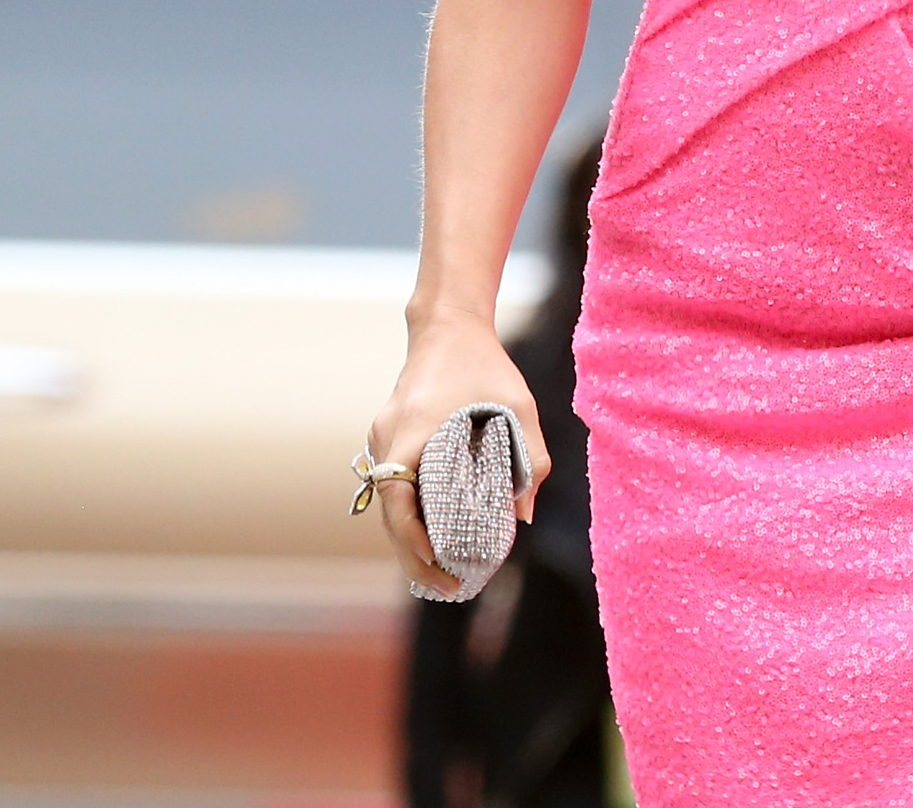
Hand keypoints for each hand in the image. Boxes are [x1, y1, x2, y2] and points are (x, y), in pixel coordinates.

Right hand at [365, 311, 547, 594]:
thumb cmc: (485, 364)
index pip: (399, 502)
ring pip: (388, 502)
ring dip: (409, 537)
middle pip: (389, 514)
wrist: (447, 325)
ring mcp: (381, 438)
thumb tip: (524, 515)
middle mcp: (387, 439)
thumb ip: (531, 458)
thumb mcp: (518, 407)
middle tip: (446, 586)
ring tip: (441, 571)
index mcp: (413, 432)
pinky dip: (407, 512)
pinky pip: (391, 484)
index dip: (414, 540)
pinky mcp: (386, 436)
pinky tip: (432, 532)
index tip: (439, 565)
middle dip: (414, 556)